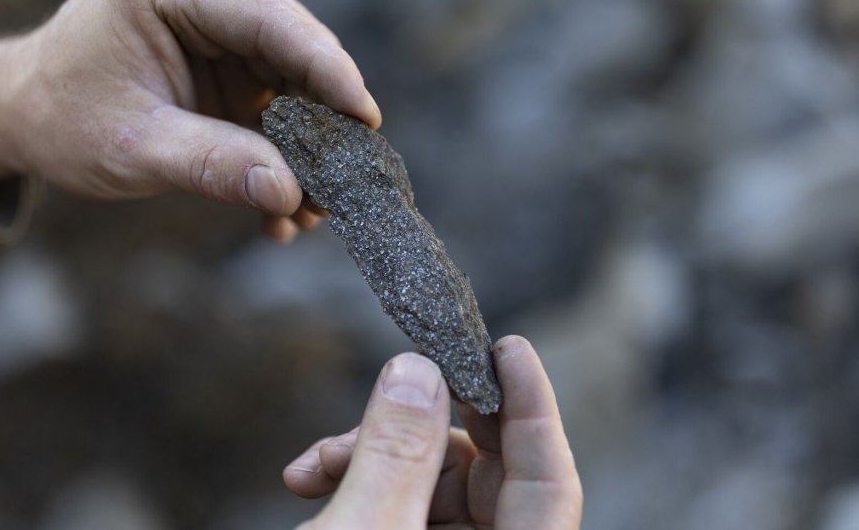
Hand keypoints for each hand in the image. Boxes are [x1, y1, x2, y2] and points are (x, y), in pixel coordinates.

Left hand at [0, 0, 379, 240]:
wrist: (26, 115)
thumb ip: (212, 164)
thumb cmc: (61, 117)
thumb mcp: (134, 148)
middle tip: (347, 185)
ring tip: (313, 212)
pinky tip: (283, 209)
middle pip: (294, 49)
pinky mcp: (229, 64)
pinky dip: (284, 157)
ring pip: (295, 84)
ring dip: (308, 151)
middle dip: (324, 122)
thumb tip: (290, 193)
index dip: (326, 69)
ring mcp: (221, 28)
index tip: (366, 120)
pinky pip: (277, 107)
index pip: (268, 18)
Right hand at [284, 336, 582, 528]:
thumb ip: (395, 453)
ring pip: (431, 484)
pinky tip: (308, 481)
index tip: (508, 346)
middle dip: (421, 427)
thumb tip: (418, 372)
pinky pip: (398, 505)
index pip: (550, 479)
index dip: (534, 405)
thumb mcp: (363, 529)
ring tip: (314, 464)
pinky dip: (357, 483)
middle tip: (386, 393)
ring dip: (369, 455)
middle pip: (485, 473)